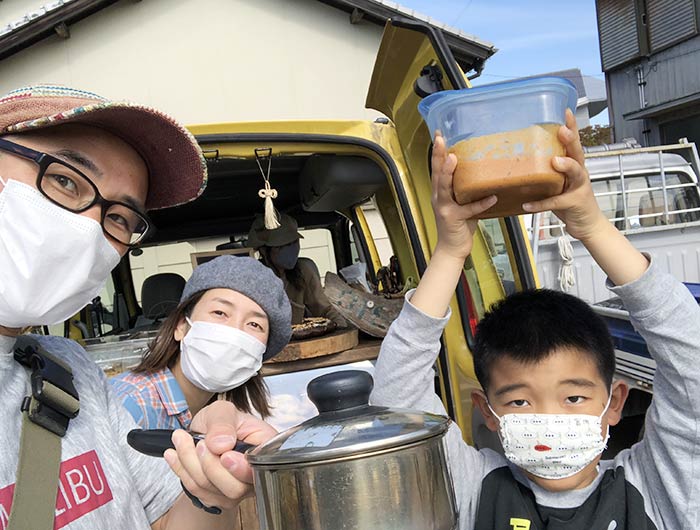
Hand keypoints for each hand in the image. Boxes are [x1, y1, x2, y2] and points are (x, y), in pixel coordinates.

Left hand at [163, 400, 276, 509]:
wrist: (206, 430)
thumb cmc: (220, 420)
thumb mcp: (222, 411)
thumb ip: (223, 423)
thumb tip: (221, 444)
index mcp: (265, 451)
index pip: (259, 471)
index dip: (241, 469)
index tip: (224, 456)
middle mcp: (254, 476)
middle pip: (234, 488)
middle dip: (209, 466)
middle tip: (198, 443)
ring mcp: (236, 490)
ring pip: (212, 490)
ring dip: (190, 464)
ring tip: (181, 439)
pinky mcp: (216, 497)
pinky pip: (196, 491)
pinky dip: (182, 471)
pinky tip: (175, 454)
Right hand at [431, 131, 497, 259]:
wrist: (452, 248)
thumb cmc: (459, 224)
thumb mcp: (461, 202)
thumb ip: (466, 188)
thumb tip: (483, 170)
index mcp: (440, 192)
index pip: (436, 168)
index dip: (436, 151)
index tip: (438, 134)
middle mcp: (438, 197)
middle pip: (436, 173)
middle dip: (437, 155)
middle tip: (440, 139)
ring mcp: (444, 208)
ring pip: (444, 187)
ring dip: (448, 173)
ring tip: (453, 159)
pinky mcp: (454, 219)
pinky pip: (468, 210)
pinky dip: (480, 204)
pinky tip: (491, 198)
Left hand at [522, 109, 607, 241]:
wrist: (587, 224)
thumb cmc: (571, 202)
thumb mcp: (559, 183)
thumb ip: (547, 172)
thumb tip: (523, 161)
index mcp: (575, 166)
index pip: (574, 142)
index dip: (572, 127)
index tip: (565, 112)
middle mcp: (580, 174)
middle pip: (578, 153)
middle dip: (571, 141)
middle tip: (562, 130)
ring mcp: (579, 188)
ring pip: (576, 173)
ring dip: (566, 166)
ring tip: (554, 161)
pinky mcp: (574, 204)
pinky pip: (556, 202)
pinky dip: (540, 204)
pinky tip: (527, 205)